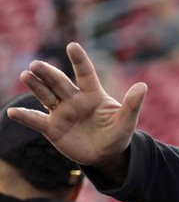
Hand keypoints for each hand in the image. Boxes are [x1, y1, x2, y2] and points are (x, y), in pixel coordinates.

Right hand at [13, 42, 143, 181]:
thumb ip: (133, 105)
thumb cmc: (117, 134)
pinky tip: (12, 112)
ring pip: (45, 95)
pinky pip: (36, 120)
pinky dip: (24, 116)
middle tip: (36, 65)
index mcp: (93, 94)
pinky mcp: (52, 127)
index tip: (72, 46)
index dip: (79, 61)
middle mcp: (74, 99)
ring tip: (26, 75)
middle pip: (59, 83)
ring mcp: (61, 112)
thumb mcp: (127, 121)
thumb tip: (143, 86)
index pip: (85, 74)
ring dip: (35, 86)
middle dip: (48, 74)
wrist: (106, 154)